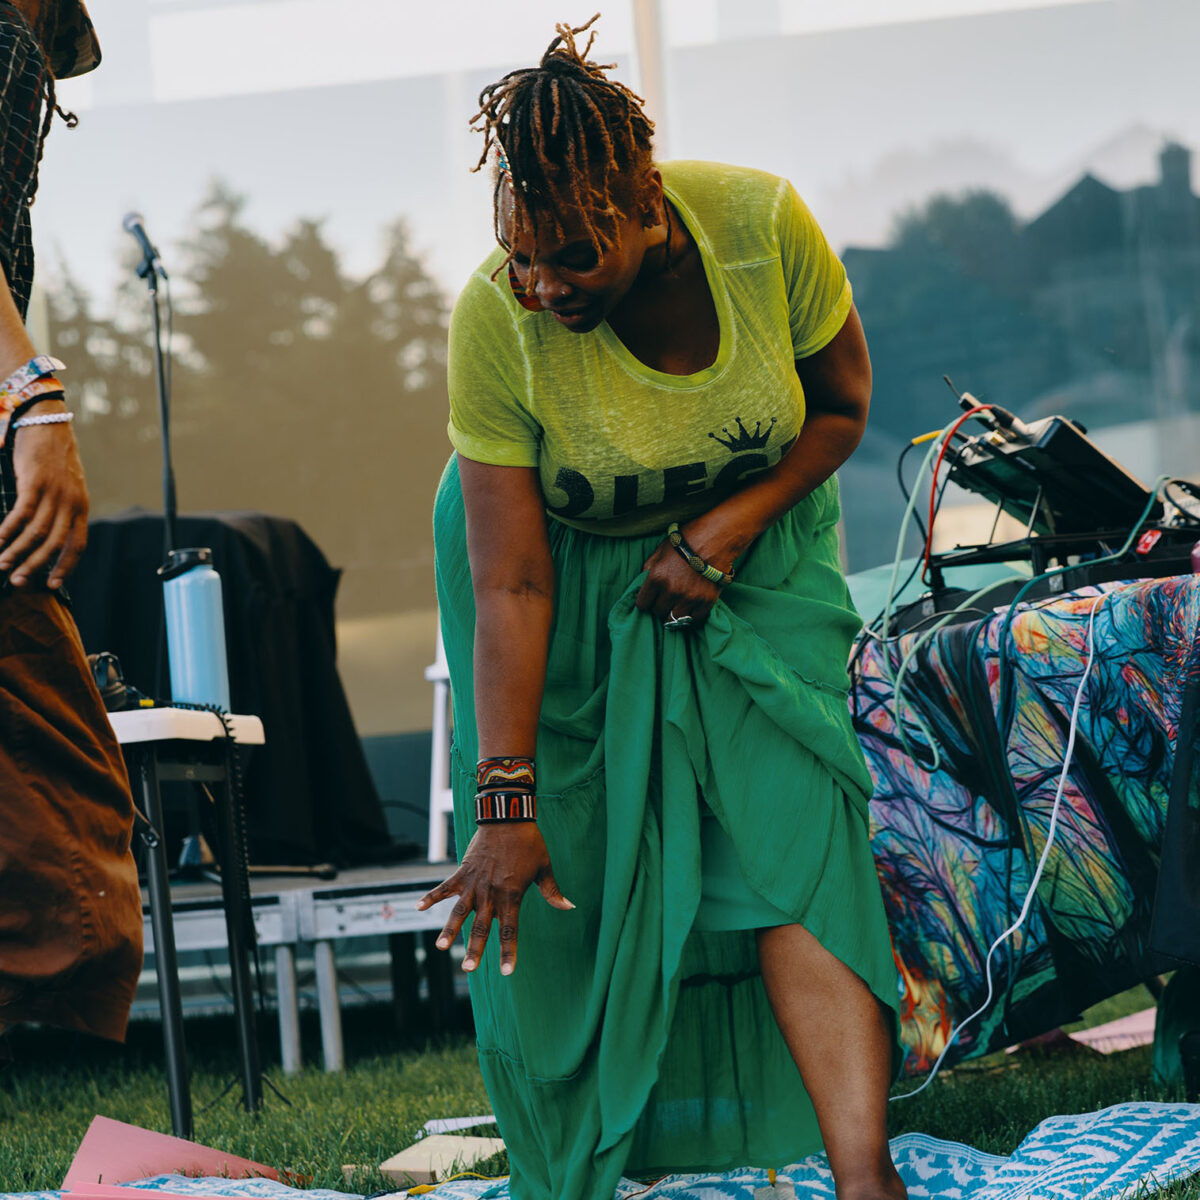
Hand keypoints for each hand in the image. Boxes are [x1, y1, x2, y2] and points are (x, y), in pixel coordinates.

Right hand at [0, 403, 88, 588]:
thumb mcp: (65, 485)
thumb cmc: (52, 456)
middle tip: (18, 582)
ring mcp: (55, 493)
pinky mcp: (36, 483)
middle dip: (36, 566)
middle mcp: (72, 502)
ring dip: (17, 551)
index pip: (78, 544)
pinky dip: (7, 530)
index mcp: (82, 506)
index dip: (66, 566)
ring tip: (1, 565)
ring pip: (36, 533)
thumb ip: (60, 509)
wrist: (48, 421)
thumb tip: (46, 535)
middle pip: (55, 544)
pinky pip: (21, 514)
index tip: (52, 585)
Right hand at [416, 822, 572, 975]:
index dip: (508, 951)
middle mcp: (491, 893)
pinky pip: (445, 886)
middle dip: (475, 949)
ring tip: (440, 947)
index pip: (510, 930)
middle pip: (482, 926)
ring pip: (459, 911)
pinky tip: (419, 907)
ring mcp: (474, 883)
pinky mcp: (463, 871)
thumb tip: (568, 907)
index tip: (506, 972)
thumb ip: (552, 891)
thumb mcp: (544, 867)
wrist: (508, 817)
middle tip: (468, 969)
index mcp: (512, 895)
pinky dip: (432, 896)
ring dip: (450, 929)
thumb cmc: (529, 842)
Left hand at [635, 518, 736, 626]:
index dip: (645, 601)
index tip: (650, 598)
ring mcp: (690, 598)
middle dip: (659, 606)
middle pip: (658, 612)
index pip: (642, 604)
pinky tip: (691, 605)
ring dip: (674, 613)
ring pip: (674, 619)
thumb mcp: (661, 550)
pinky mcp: (706, 602)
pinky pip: (694, 618)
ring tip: (677, 605)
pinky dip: (691, 614)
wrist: (716, 538)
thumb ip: (649, 567)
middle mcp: (672, 591)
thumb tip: (643, 582)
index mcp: (657, 577)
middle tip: (665, 599)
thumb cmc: (686, 541)